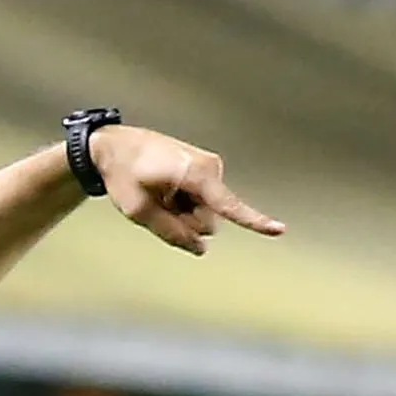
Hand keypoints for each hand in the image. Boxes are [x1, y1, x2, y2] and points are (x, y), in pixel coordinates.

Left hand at [89, 125, 285, 255]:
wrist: (115, 145)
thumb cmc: (123, 175)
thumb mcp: (140, 211)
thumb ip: (172, 233)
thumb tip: (201, 249)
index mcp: (194, 174)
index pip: (228, 206)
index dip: (254, 221)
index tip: (280, 230)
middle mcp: (209, 167)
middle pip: (210, 221)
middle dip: (186, 223)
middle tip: (157, 204)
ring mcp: (210, 167)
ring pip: (206, 213)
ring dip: (183, 212)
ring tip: (160, 194)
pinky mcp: (206, 169)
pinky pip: (202, 201)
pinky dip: (184, 202)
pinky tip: (165, 189)